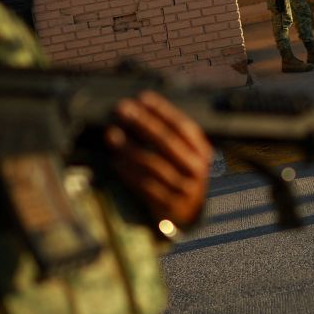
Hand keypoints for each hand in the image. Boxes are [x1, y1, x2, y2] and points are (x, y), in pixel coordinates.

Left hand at [105, 92, 211, 228]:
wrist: (190, 216)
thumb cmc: (180, 176)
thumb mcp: (185, 157)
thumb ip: (170, 136)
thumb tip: (139, 107)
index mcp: (202, 153)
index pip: (182, 126)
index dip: (163, 110)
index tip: (143, 97)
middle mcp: (196, 170)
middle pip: (167, 141)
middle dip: (142, 122)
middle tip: (122, 109)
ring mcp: (184, 190)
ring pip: (152, 164)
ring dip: (129, 147)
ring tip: (111, 134)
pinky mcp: (169, 206)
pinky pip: (145, 185)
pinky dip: (128, 172)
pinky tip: (116, 160)